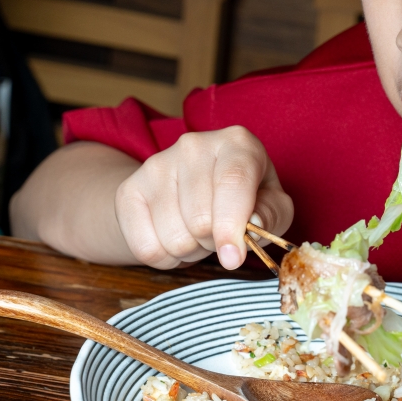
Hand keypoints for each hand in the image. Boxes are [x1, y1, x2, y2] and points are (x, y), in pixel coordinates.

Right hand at [114, 126, 293, 269]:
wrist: (188, 190)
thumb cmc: (243, 199)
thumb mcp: (272, 204)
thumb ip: (271, 214)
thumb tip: (253, 224)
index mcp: (237, 143)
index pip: (232, 182)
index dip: (232, 226)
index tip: (232, 258)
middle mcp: (194, 145)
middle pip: (201, 220)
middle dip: (214, 242)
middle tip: (219, 233)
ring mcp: (157, 164)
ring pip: (174, 238)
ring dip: (191, 251)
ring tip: (197, 232)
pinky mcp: (129, 190)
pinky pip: (146, 248)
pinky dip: (165, 258)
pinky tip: (174, 237)